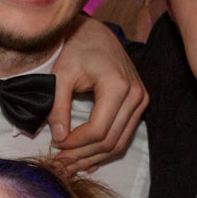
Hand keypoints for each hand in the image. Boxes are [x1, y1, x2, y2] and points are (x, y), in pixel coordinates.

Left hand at [49, 16, 147, 172]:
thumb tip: (58, 139)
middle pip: (110, 140)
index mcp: (117, 86)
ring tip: (71, 164)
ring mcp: (141, 100)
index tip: (55, 145)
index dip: (75, 143)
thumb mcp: (61, 75)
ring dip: (94, 157)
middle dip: (83, 155)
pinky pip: (124, 135)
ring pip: (119, 143)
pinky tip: (88, 160)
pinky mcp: (139, 104)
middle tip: (61, 163)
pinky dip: (106, 150)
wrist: (96, 33)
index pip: (98, 130)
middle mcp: (135, 95)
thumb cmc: (76, 50)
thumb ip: (58, 107)